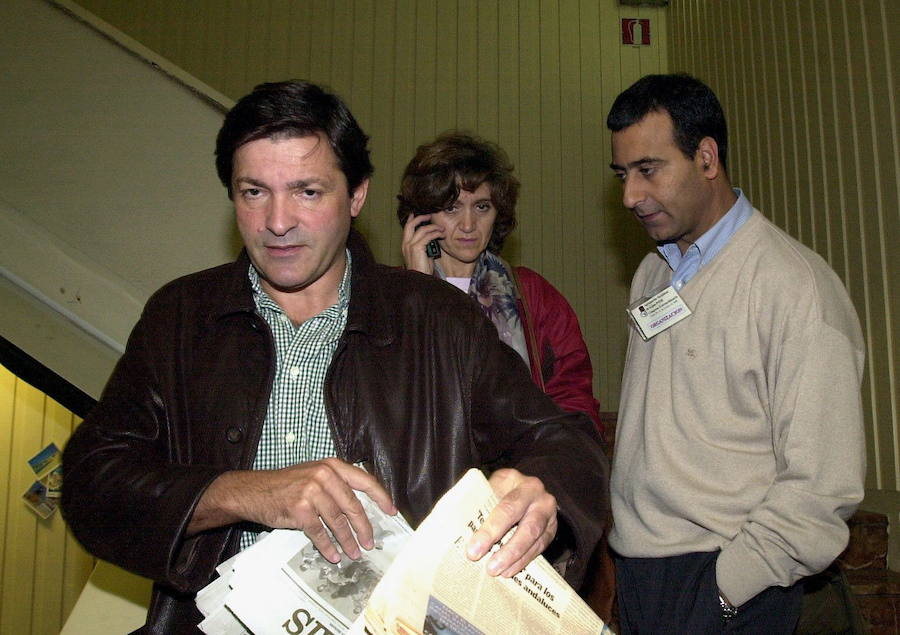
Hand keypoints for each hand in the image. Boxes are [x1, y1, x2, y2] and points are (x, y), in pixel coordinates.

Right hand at [189, 458, 395, 562]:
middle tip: (370, 543)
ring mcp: (311, 491)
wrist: (253, 490)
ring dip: (348, 541)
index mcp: (332, 466)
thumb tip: (361, 508)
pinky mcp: (300, 508)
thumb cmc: (285, 485)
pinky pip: (319, 532)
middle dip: (364, 527)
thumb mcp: (313, 475)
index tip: (392, 512)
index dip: (381, 497)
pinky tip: (333, 555)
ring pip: (338, 521)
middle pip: (353, 506)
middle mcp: (324, 475)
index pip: (364, 481)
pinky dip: (328, 546)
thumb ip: (336, 485)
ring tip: (354, 553)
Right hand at [401, 213, 443, 274]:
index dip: (412, 219)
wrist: (419, 281)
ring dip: (433, 227)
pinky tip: (441, 234)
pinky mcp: (416, 248)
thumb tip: (432, 239)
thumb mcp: (422, 255)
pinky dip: (435, 233)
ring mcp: (410, 246)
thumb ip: (424, 246)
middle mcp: (405, 244)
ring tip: (441, 228)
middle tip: (430, 215)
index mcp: (405, 246)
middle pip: (411, 225)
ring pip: (422, 229)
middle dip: (420, 218)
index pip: (407, 228)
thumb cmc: (422, 270)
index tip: (417, 214)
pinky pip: (427, 236)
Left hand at [466, 468, 557, 576]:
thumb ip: (479, 503)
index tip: (474, 549)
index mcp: (520, 482)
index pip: (507, 508)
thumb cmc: (500, 489)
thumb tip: (456, 527)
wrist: (524, 489)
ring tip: (498, 572)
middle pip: (526, 527)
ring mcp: (549, 515)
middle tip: (489, 567)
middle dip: (507, 549)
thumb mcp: (490, 486)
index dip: (490, 530)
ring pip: (534, 540)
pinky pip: (539, 548)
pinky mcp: (551, 531)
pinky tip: (509, 571)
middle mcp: (539, 497)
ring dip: (515, 559)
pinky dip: (523, 561)